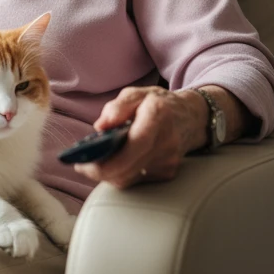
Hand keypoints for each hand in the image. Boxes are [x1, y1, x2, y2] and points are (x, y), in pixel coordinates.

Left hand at [74, 86, 207, 188]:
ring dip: (110, 174)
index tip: (85, 165)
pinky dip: (123, 173)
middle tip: (82, 167)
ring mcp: (169, 160)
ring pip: (131, 178)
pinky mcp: (168, 172)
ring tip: (95, 163)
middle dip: (101, 172)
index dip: (108, 161)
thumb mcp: (135, 94)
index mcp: (157, 116)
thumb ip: (116, 107)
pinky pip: (138, 179)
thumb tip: (100, 127)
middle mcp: (166, 141)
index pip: (134, 145)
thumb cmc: (158, 103)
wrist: (191, 117)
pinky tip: (115, 163)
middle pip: (129, 169)